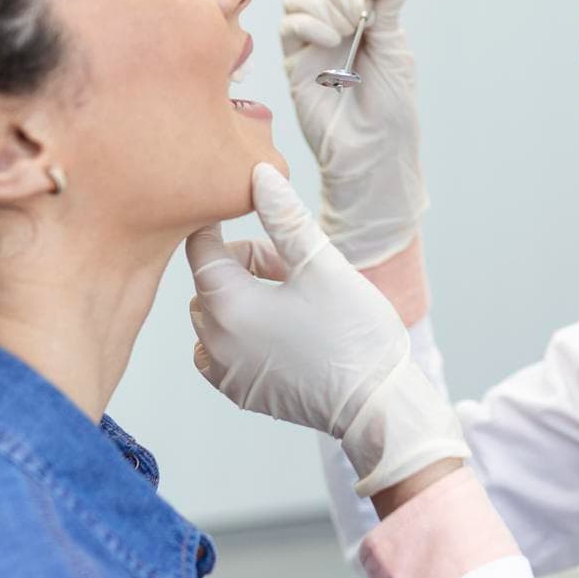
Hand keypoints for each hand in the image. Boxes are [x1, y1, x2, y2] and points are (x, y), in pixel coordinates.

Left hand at [186, 164, 466, 496]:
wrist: (378, 404)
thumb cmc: (354, 332)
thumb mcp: (322, 264)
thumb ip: (284, 217)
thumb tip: (258, 173)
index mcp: (228, 305)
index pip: (200, 248)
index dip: (220, 224)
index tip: (246, 215)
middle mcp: (214, 342)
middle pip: (207, 282)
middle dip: (240, 265)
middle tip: (289, 267)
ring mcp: (225, 373)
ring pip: (213, 316)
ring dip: (239, 300)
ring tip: (289, 300)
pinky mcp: (240, 393)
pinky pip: (220, 351)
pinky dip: (240, 335)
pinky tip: (282, 333)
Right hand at [280, 0, 425, 268]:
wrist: (373, 152)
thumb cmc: (391, 111)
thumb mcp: (396, 54)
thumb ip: (391, 11)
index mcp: (366, 23)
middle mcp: (336, 29)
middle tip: (360, 18)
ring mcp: (312, 45)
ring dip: (323, 2)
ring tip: (343, 31)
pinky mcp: (294, 64)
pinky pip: (288, 26)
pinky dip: (308, 22)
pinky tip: (327, 41)